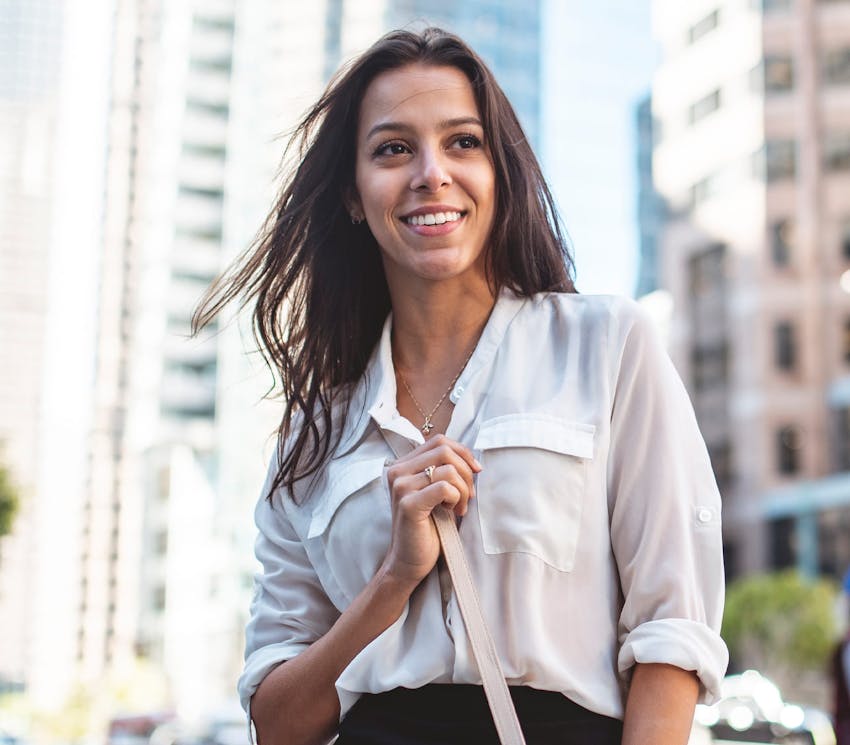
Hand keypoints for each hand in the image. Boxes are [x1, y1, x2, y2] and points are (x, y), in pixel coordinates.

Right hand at [381, 434, 481, 588]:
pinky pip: (445, 488)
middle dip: (465, 472)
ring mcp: (400, 486)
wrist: (409, 561)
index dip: (462, 452)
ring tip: (459, 508)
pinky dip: (456, 498)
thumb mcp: (436, 492)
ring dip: (463, 489)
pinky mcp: (408, 504)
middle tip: (468, 495)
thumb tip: (472, 460)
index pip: (439, 441)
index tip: (475, 471)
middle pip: (444, 450)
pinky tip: (451, 511)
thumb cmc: (427, 527)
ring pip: (448, 469)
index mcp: (403, 465)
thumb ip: (444, 471)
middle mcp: (397, 471)